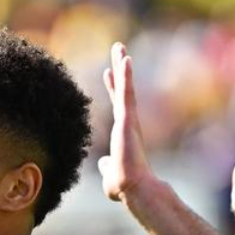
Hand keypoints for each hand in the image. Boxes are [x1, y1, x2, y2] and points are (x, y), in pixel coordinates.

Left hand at [98, 42, 155, 201]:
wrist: (133, 188)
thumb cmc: (124, 185)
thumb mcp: (109, 173)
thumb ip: (106, 166)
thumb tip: (101, 163)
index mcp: (124, 132)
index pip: (118, 104)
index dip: (114, 87)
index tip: (109, 72)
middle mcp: (128, 123)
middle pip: (123, 89)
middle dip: (120, 69)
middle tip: (118, 48)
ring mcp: (128, 120)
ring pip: (125, 87)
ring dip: (122, 66)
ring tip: (119, 47)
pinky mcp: (128, 120)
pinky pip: (127, 93)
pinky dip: (126, 76)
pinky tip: (124, 60)